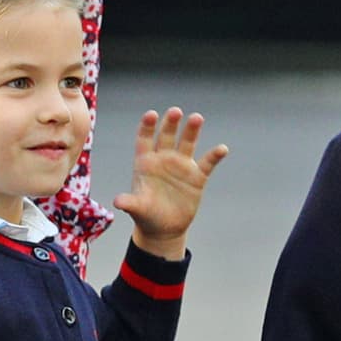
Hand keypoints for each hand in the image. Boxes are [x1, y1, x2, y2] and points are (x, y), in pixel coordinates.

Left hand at [115, 108, 227, 259]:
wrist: (164, 229)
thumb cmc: (146, 215)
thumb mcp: (137, 209)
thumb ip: (130, 203)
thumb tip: (118, 202)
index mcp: (146, 162)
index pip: (145, 139)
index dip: (147, 126)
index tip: (152, 114)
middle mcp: (163, 159)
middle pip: (166, 136)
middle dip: (170, 123)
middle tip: (175, 111)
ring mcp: (181, 166)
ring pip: (187, 143)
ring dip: (191, 130)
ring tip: (196, 118)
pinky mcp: (197, 177)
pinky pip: (207, 163)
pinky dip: (215, 156)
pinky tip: (222, 149)